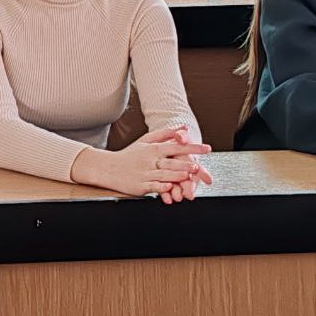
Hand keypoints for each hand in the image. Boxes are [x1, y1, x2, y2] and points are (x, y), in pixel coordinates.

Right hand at [71, 126, 210, 198]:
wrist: (108, 168)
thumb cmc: (129, 155)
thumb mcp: (145, 141)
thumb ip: (166, 134)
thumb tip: (185, 128)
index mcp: (152, 149)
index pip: (176, 146)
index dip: (192, 147)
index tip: (206, 148)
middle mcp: (149, 160)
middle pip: (171, 161)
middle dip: (185, 163)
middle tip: (198, 165)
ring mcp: (145, 173)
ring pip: (164, 174)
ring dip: (177, 175)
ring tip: (188, 175)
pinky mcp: (140, 186)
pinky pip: (153, 186)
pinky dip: (161, 187)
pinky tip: (169, 188)